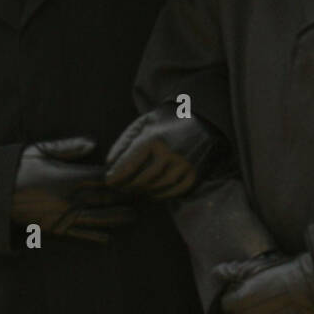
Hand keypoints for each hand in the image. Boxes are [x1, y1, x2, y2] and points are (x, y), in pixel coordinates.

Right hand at [10, 137, 136, 243]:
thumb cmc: (15, 168)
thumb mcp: (38, 150)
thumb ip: (66, 147)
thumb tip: (93, 143)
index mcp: (66, 178)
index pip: (102, 177)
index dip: (122, 177)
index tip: (138, 175)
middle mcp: (67, 199)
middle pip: (104, 198)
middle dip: (125, 197)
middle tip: (145, 196)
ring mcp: (60, 217)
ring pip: (96, 219)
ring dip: (116, 218)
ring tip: (134, 217)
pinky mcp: (52, 231)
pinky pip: (77, 236)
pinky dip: (93, 238)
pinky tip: (107, 239)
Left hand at [104, 106, 230, 197]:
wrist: (203, 119)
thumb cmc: (168, 120)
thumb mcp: (143, 123)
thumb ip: (124, 142)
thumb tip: (109, 165)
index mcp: (154, 139)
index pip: (127, 167)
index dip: (115, 177)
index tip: (109, 181)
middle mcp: (170, 154)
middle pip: (140, 181)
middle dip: (127, 186)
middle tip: (121, 186)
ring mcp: (184, 166)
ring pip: (156, 189)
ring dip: (143, 191)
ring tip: (136, 188)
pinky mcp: (195, 174)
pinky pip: (174, 193)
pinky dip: (161, 195)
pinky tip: (154, 190)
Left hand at [214, 253, 313, 313]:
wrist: (309, 287)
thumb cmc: (283, 273)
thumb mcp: (255, 266)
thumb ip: (231, 272)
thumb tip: (215, 272)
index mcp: (238, 303)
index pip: (225, 302)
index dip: (235, 293)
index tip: (246, 287)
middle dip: (246, 306)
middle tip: (263, 294)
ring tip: (273, 303)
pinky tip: (281, 312)